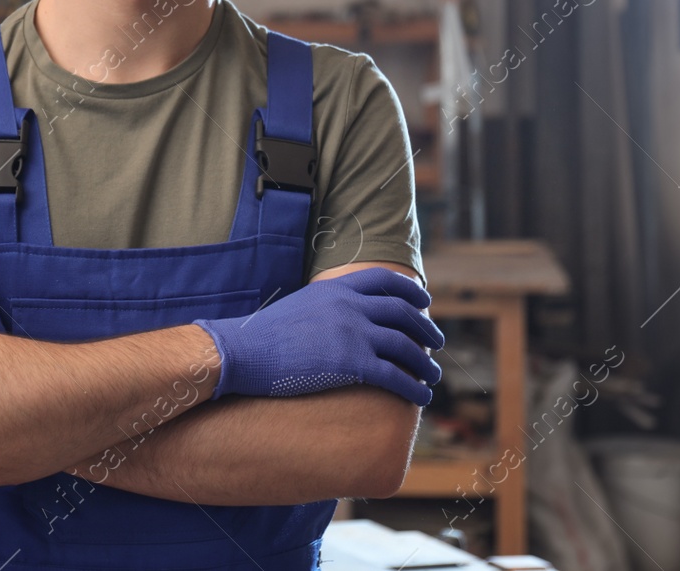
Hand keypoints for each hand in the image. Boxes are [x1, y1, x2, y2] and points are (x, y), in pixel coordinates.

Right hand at [193, 267, 443, 405]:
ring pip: (405, 347)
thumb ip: (327, 305)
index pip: (384, 282)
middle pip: (403, 313)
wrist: (243, 351)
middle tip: (436, 343)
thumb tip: (341, 316)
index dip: (410, 291)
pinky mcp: (351, 364)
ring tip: (433, 375)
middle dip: (425, 329)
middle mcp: (350, 306)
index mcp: (337, 289)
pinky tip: (421, 397)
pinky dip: (413, 386)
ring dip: (424, 363)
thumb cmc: (264, 335)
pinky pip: (395, 376)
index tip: (424, 302)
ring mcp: (352, 333)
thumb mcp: (301, 305)